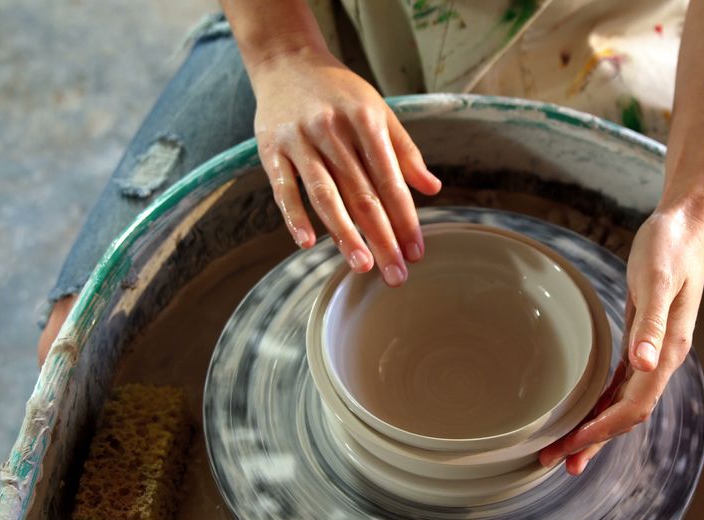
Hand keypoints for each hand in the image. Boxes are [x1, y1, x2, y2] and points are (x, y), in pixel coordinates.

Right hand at [251, 48, 440, 285]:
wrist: (287, 61)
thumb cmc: (340, 92)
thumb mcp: (378, 110)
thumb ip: (404, 151)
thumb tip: (432, 188)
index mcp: (366, 121)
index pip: (391, 181)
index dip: (405, 219)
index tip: (417, 251)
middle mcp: (333, 131)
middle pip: (362, 195)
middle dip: (382, 238)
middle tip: (396, 275)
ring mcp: (300, 141)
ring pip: (326, 195)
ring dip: (344, 234)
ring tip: (362, 266)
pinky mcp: (271, 150)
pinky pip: (284, 189)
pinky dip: (294, 216)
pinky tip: (308, 243)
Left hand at [539, 206, 703, 473]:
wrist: (686, 224)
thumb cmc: (671, 247)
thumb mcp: (658, 281)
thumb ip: (652, 324)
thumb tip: (645, 364)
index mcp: (669, 351)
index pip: (634, 407)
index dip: (602, 430)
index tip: (570, 445)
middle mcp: (663, 358)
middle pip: (626, 415)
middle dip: (592, 441)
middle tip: (554, 462)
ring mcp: (654, 351)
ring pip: (623, 402)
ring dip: (596, 428)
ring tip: (565, 449)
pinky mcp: (643, 339)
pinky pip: (622, 383)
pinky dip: (603, 402)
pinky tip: (586, 413)